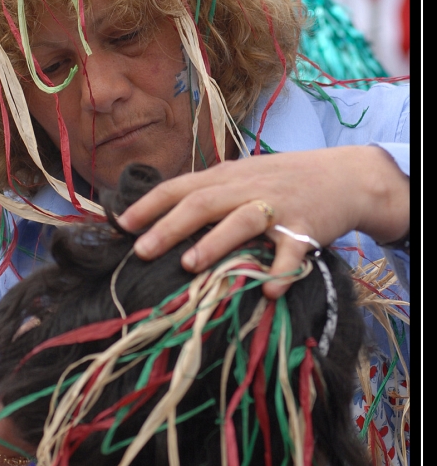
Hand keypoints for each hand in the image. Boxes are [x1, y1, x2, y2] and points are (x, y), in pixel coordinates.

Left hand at [117, 146, 408, 298]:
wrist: (343, 175)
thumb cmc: (280, 181)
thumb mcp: (241, 177)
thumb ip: (206, 193)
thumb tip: (158, 217)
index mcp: (225, 177)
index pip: (180, 186)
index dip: (149, 204)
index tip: (121, 224)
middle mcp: (246, 188)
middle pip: (203, 203)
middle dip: (170, 226)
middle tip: (142, 251)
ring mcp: (276, 207)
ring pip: (241, 220)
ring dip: (215, 243)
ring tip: (189, 266)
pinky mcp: (306, 227)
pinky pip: (291, 251)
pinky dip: (280, 270)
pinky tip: (268, 290)